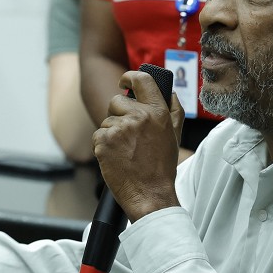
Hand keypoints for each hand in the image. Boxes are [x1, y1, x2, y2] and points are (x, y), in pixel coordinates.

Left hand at [92, 70, 182, 220]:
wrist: (150, 194)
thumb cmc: (162, 167)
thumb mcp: (175, 135)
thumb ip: (174, 110)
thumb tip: (169, 91)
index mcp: (157, 112)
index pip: (141, 80)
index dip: (129, 77)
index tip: (124, 82)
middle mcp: (138, 116)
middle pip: (116, 101)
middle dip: (118, 114)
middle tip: (128, 135)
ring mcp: (119, 128)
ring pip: (106, 121)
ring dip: (112, 133)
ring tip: (125, 151)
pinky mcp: (103, 141)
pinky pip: (98, 136)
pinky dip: (103, 146)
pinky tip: (116, 158)